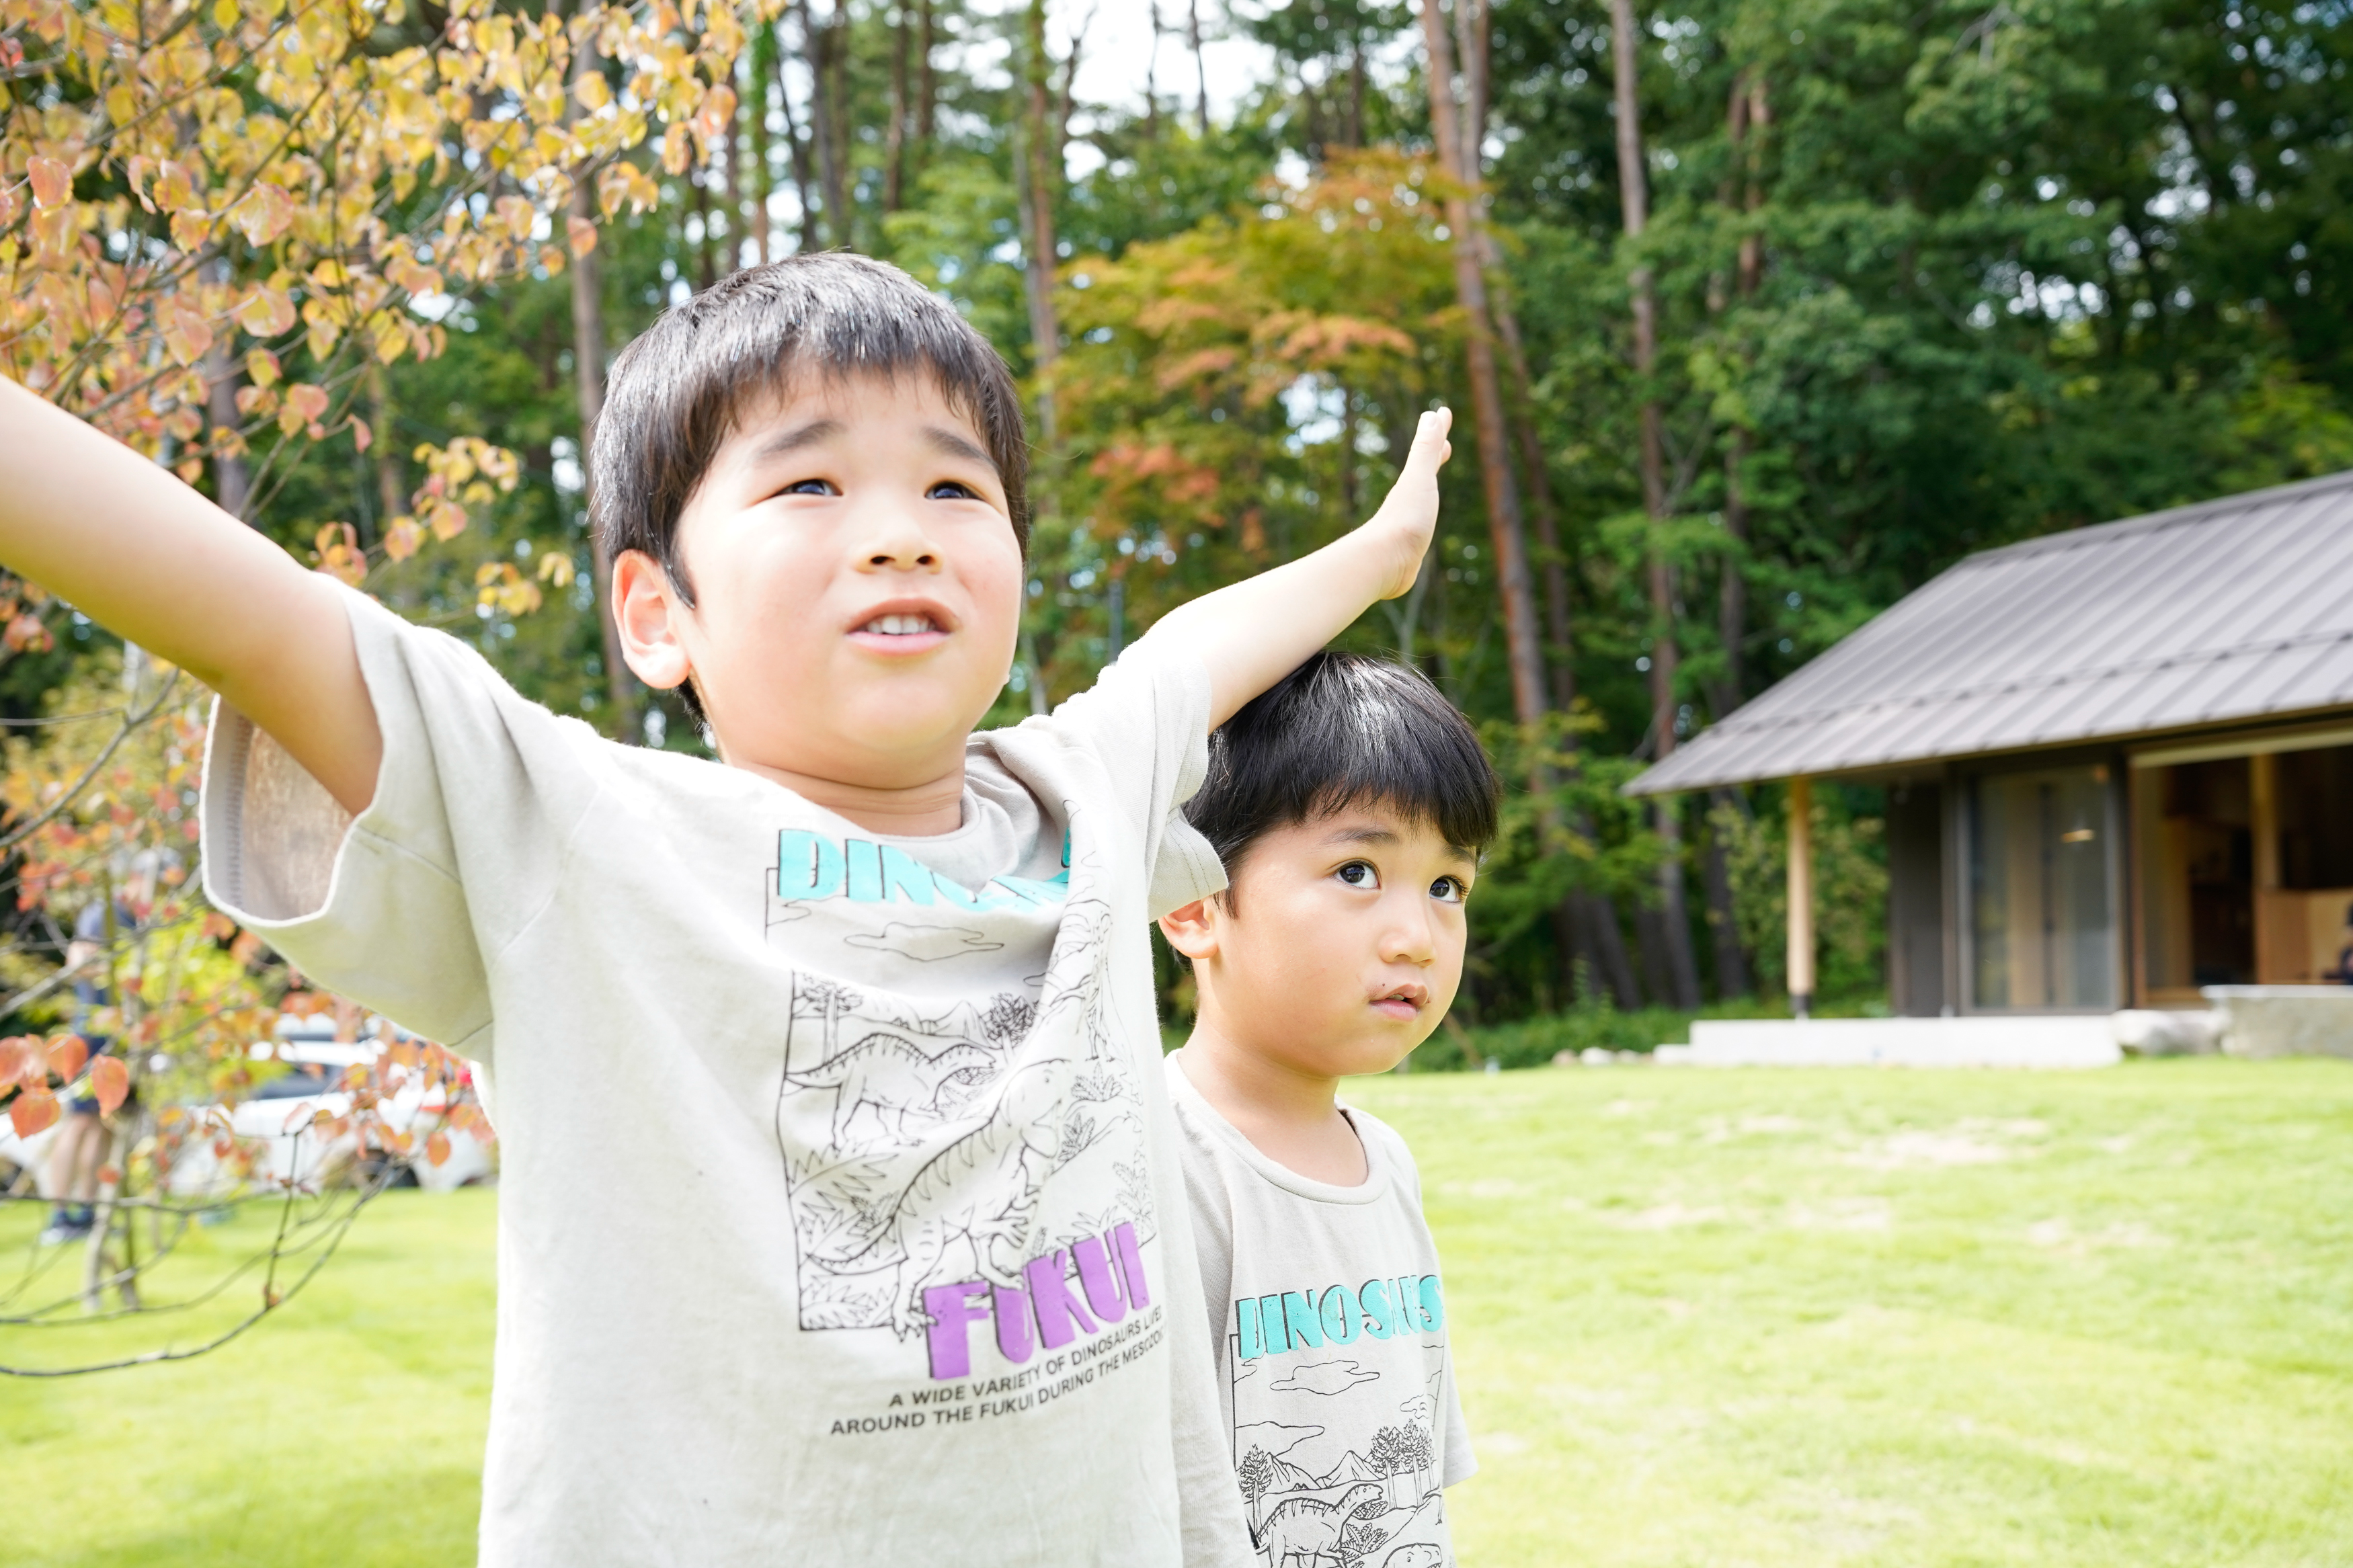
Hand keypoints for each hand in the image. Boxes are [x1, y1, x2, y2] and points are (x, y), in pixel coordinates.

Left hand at [1366, 407, 1452, 600]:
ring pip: (1418, 498)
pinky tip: (1421, 527)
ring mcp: (1405, 523)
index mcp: (1412, 483)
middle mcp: (1407, 500)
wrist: (1382, 563)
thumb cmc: (1403, 520)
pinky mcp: (1405, 547)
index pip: (1428, 451)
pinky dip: (1423, 518)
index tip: (1443, 413)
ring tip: (1430, 482)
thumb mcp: (1419, 479)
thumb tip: (1432, 414)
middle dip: (1433, 456)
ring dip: (1426, 486)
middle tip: (1444, 445)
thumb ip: (1426, 449)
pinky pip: (1418, 526)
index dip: (1438, 433)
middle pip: (1422, 472)